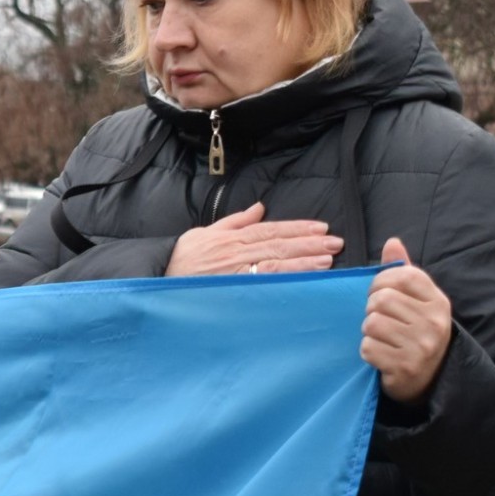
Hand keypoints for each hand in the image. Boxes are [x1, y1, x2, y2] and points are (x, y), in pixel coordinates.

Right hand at [165, 203, 342, 276]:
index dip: (297, 228)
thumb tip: (259, 208)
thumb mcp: (203, 234)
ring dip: (304, 259)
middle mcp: (236, 251)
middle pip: (279, 244)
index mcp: (231, 237)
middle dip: (309, 242)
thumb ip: (234, 221)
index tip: (320, 228)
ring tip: (328, 257)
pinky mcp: (236, 287)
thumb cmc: (180, 261)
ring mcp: (236, 270)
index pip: (270, 230)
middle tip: (336, 242)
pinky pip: (268, 280)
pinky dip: (290, 276)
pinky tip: (309, 274)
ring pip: (277, 261)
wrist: (159, 282)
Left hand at [362, 236, 452, 403]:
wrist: (428, 379)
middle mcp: (434, 322)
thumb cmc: (415, 332)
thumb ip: (403, 272)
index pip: (402, 275)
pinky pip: (368, 348)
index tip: (379, 293)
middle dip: (372, 309)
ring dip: (368, 331)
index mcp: (438, 301)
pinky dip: (367, 351)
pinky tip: (381, 354)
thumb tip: (392, 242)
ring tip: (382, 337)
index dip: (380, 282)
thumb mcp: (416, 301)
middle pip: (381, 300)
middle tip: (380, 319)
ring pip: (372, 323)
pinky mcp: (404, 366)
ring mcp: (421, 346)